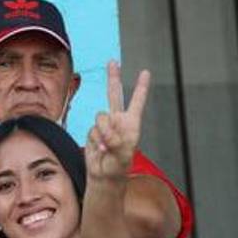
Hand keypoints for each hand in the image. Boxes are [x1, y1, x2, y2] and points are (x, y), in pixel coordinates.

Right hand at [85, 61, 149, 181]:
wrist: (104, 175)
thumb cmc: (119, 165)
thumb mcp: (123, 153)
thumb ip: (115, 139)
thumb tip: (104, 132)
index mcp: (131, 123)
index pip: (136, 101)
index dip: (140, 87)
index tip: (145, 72)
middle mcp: (118, 120)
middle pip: (114, 94)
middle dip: (113, 77)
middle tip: (113, 62)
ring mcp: (104, 125)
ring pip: (100, 117)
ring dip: (103, 132)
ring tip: (108, 146)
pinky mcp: (93, 132)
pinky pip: (92, 130)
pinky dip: (96, 140)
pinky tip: (100, 149)